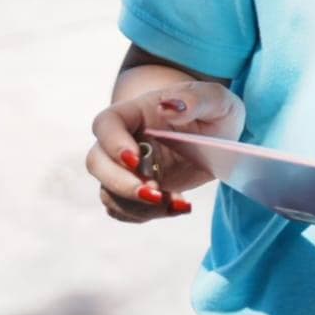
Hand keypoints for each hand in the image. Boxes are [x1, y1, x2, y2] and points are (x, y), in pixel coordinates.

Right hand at [85, 81, 244, 222]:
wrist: (217, 134)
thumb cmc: (213, 110)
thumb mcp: (216, 100)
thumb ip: (197, 100)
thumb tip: (170, 106)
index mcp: (137, 112)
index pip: (107, 123)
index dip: (112, 143)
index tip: (136, 160)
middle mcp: (124, 140)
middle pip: (98, 163)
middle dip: (121, 184)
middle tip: (155, 193)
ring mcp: (127, 168)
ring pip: (109, 192)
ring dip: (136, 205)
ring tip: (175, 203)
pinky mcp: (137, 189)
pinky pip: (126, 209)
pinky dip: (147, 214)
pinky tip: (178, 206)